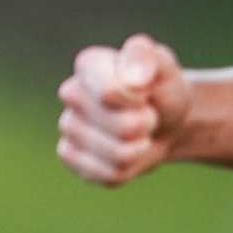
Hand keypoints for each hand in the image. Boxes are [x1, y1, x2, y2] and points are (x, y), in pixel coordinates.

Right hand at [58, 34, 188, 186]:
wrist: (162, 119)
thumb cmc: (160, 88)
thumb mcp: (164, 65)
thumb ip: (146, 58)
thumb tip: (132, 80)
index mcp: (90, 65)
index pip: (110, 93)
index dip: (137, 99)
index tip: (145, 92)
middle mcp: (71, 93)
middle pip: (122, 128)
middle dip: (145, 124)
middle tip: (146, 112)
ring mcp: (68, 127)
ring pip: (118, 155)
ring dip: (139, 147)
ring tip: (138, 132)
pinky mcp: (71, 156)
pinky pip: (109, 174)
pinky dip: (129, 168)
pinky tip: (126, 152)